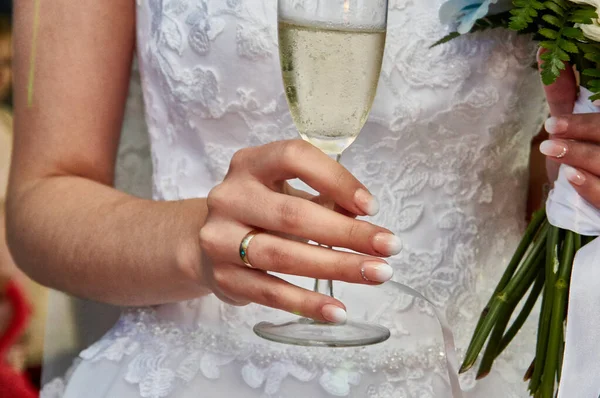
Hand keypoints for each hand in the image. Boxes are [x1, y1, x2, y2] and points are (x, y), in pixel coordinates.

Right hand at [199, 140, 400, 322]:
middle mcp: (229, 196)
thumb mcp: (286, 192)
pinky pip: (270, 293)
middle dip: (347, 233)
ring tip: (375, 275)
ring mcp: (220, 238)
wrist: (207, 242)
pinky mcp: (223, 277)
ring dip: (336, 267)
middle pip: (292, 215)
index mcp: (250, 164)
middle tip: (388, 247)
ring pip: (283, 256)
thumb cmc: (261, 211)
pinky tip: (338, 311)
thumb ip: (324, 198)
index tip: (371, 206)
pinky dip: (307, 303)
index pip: (294, 157)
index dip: (336, 179)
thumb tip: (365, 219)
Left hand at [538, 51, 599, 207]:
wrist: (584, 205)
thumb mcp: (569, 123)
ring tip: (551, 150)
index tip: (556, 120)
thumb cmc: (579, 156)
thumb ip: (562, 91)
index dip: (584, 121)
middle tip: (551, 131)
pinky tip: (570, 177)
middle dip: (584, 130)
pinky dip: (591, 187)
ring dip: (580, 155)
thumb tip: (543, 51)